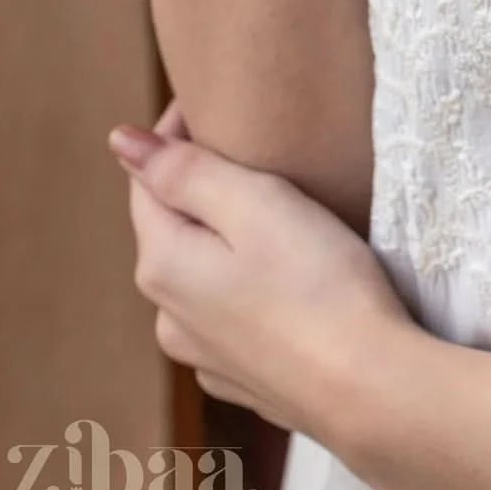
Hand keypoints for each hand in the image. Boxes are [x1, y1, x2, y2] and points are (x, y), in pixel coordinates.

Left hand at [109, 99, 420, 448]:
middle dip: (200, 187)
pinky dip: (245, 287)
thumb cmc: (319, 284)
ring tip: (273, 215)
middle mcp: (169, 315)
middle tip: (252, 150)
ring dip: (223, 241)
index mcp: (163, 264)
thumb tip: (121, 141)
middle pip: (171, 228)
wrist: (369, 387)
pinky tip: (282, 281)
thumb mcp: (255, 205)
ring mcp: (205, 355)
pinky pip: (229, 316)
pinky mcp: (244, 379)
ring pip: (200, 275)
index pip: (147, 180)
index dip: (176, 134)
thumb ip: (184, 171)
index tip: (215, 102)